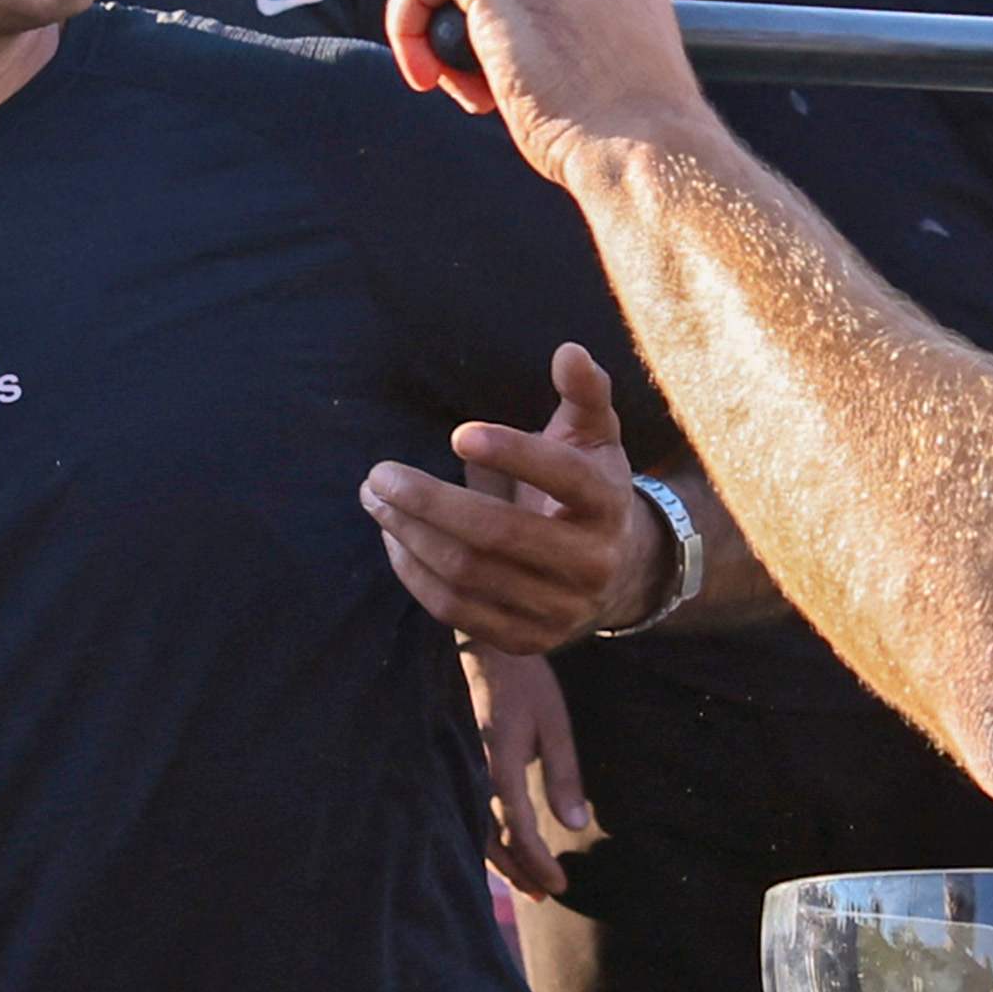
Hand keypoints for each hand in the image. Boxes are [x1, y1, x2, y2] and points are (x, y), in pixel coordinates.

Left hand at [363, 343, 656, 650]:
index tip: (456, 434)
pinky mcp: (528, 639)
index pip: (563, 478)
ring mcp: (560, 609)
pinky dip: (416, 574)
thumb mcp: (594, 436)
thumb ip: (584, 391)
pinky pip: (456, 611)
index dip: (513, 454)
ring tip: (376, 498)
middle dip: (430, 501)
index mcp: (609, 504)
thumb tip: (568, 351)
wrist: (616, 572)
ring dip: (411, 535)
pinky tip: (394, 539)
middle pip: (499, 534)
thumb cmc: (589, 485)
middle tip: (380, 473)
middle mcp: (591, 563)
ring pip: (470, 574)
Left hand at [385, 0, 715, 194]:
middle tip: (495, 97)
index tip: (527, 74)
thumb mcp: (605, 48)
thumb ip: (566, 15)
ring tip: (482, 99)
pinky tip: (427, 75)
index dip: (518, 20)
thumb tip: (514, 24)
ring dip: (452, 42)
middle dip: (483, 33)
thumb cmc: (628, 124)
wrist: (641, 143)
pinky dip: (408, 27)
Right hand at [465, 646, 602, 903]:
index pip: (519, 827)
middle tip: (544, 895)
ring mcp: (457, 770)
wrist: (478, 646)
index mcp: (499, 761)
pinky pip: (464, 814)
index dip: (537, 862)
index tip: (559, 885)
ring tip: (526, 885)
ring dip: (500, 862)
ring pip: (474, 831)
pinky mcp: (453, 767)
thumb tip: (575, 824)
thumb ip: (563, 774)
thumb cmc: (523, 681)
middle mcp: (472, 771)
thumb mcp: (553, 723)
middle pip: (492, 839)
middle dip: (519, 871)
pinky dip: (483, 840)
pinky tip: (498, 852)